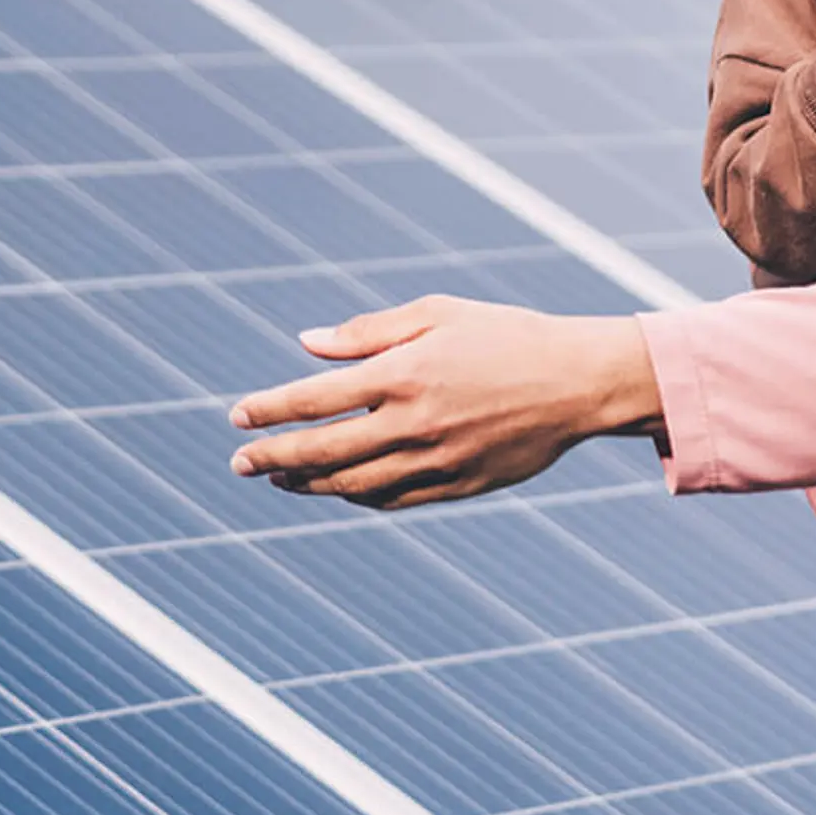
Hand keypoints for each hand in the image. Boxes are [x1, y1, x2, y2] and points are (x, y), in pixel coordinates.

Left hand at [226, 295, 659, 510]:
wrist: (577, 382)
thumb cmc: (505, 336)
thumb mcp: (436, 314)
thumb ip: (367, 332)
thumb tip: (306, 344)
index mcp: (403, 373)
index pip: (314, 399)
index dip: (269, 411)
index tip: (238, 416)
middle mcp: (413, 423)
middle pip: (322, 451)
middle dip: (273, 457)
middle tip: (240, 462)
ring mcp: (435, 461)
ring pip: (352, 485)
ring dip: (307, 484)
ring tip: (278, 479)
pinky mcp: (457, 486)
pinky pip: (392, 500)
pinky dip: (355, 497)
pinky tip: (336, 488)